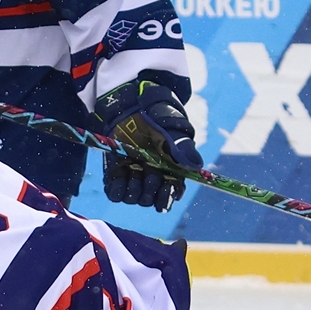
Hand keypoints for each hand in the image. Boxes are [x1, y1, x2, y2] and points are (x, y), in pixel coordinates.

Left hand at [95, 80, 202, 210]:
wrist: (134, 109)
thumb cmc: (159, 120)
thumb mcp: (174, 131)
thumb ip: (184, 148)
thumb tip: (195, 164)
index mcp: (169, 173)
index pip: (171, 194)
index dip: (168, 196)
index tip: (166, 184)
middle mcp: (151, 180)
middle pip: (150, 199)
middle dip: (150, 190)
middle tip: (150, 174)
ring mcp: (133, 178)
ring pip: (133, 198)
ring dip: (133, 190)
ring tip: (133, 172)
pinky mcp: (116, 174)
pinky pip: (115, 193)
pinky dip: (117, 189)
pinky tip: (120, 176)